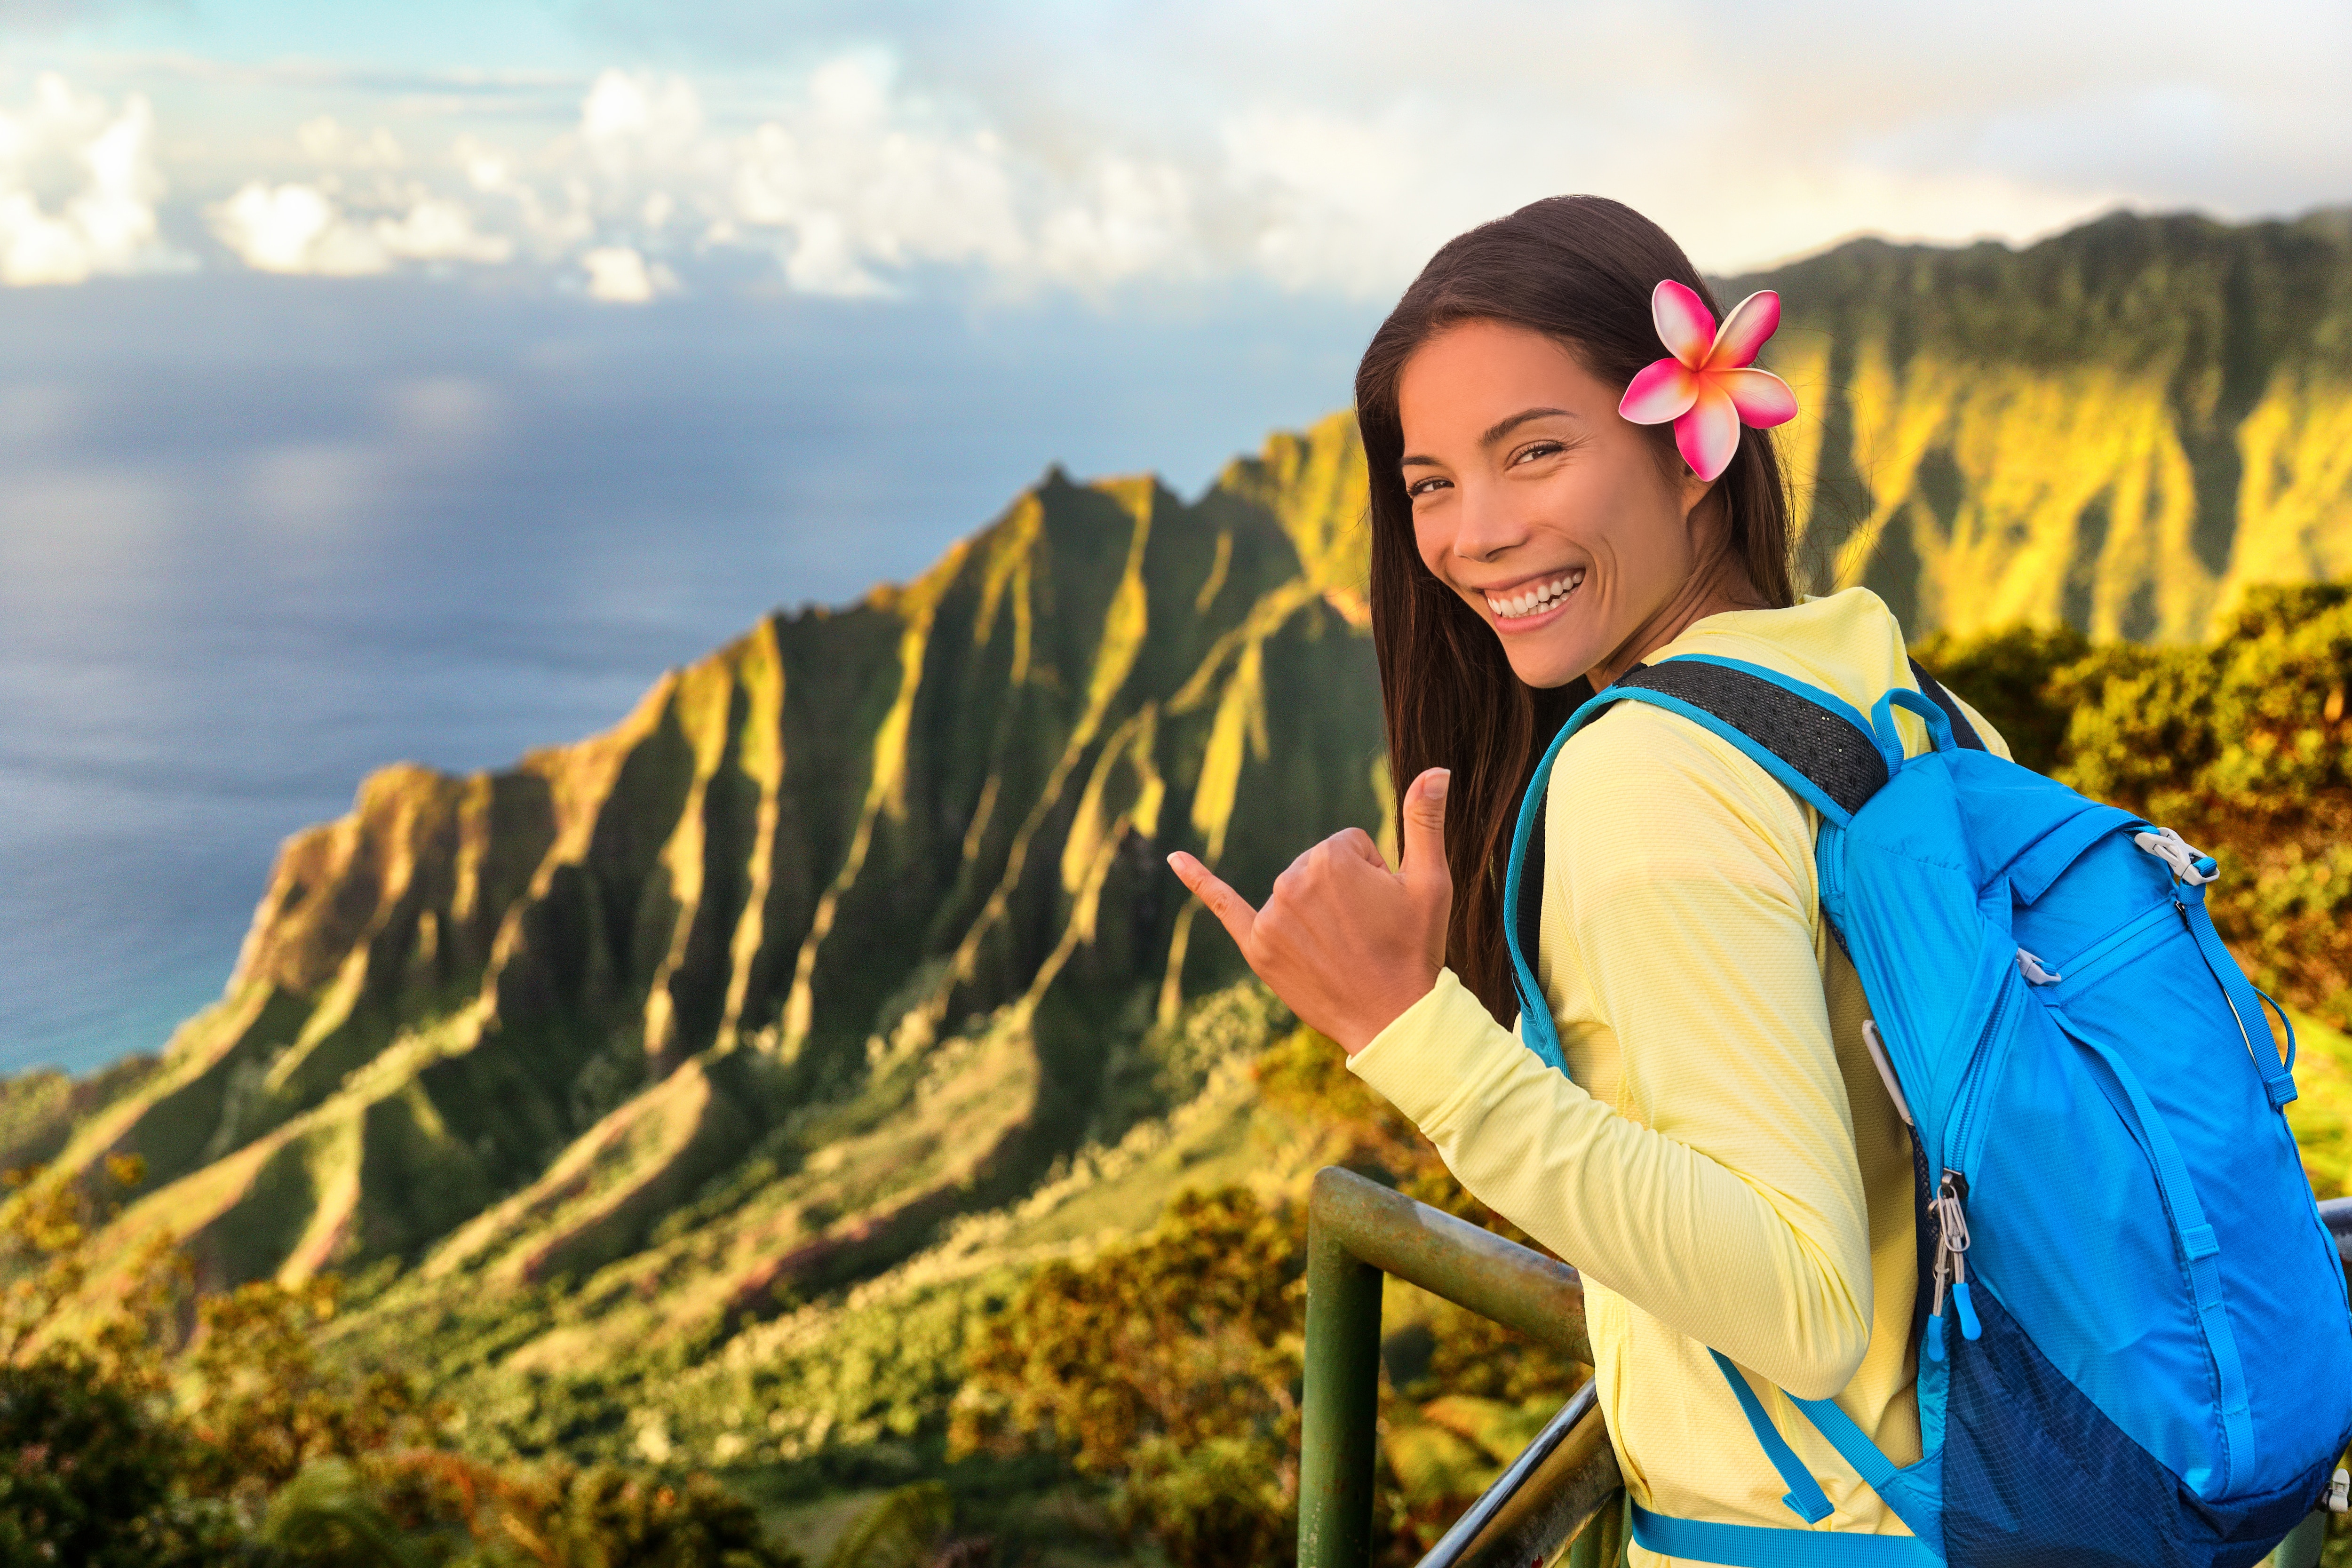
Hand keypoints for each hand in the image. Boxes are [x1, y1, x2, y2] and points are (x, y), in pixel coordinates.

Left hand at [1167, 768, 1451, 1054]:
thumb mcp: (1431, 880)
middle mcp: (1292, 881)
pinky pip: (1225, 905)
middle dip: (1345, 892)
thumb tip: (1437, 768)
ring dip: (1318, 911)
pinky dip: (1200, 881)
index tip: (1384, 909)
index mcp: (1331, 858)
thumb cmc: (1416, 948)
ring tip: (1344, 948)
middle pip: (1319, 866)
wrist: (1393, 1018)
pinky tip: (1175, 859)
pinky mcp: (1257, 947)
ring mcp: (1271, 917)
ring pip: (1296, 891)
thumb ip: (1425, 818)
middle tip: (1367, 933)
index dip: (1374, 875)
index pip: (1349, 846)